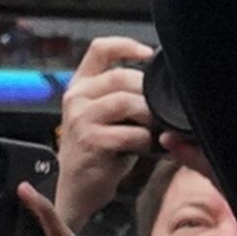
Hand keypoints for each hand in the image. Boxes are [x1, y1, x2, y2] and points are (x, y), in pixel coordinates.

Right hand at [56, 35, 157, 232]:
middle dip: (148, 93)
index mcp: (80, 86)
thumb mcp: (105, 116)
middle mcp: (76, 98)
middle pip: (122, 77)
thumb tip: (160, 83)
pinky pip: (132, 133)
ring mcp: (81, 119)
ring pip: (127, 102)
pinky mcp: (91, 141)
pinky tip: (148, 148)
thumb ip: (122, 95)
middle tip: (158, 112)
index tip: (149, 53)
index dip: (126, 45)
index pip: (100, 49)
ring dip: (149, 117)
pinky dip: (147, 142)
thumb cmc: (99, 151)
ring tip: (153, 130)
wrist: (76, 190)